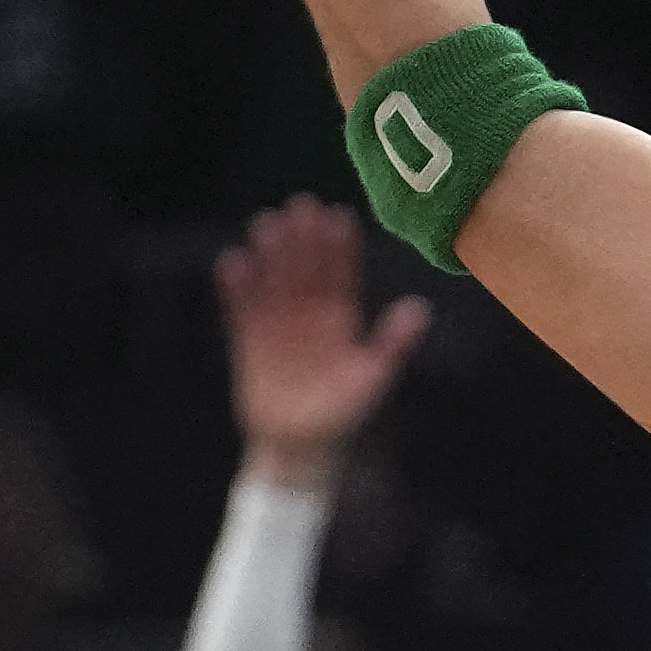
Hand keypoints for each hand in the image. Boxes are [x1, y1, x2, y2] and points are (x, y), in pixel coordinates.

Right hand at [218, 194, 420, 472]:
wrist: (301, 446)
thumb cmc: (343, 414)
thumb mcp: (371, 379)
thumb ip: (392, 344)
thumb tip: (419, 308)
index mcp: (341, 319)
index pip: (340, 276)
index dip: (339, 248)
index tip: (338, 216)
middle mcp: (309, 315)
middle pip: (305, 270)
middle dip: (303, 238)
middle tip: (300, 204)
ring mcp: (278, 325)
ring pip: (273, 282)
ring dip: (269, 255)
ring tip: (265, 224)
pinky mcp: (249, 340)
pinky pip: (241, 310)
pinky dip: (236, 289)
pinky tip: (231, 263)